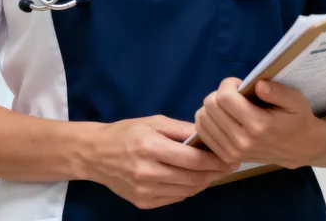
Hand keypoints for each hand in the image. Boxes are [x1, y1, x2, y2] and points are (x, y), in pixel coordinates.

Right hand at [85, 115, 238, 209]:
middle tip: (229, 166)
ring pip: (186, 191)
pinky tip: (194, 180)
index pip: (191, 159)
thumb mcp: (153, 122)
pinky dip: (188, 190)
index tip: (230, 157)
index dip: (214, 160)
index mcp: (150, 147)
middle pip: (192, 178)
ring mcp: (145, 191)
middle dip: (214, 172)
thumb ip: (180, 129)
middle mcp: (147, 172)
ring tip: (215, 172)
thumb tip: (207, 134)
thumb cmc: (127, 132)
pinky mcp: (143, 203)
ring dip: (204, 182)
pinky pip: (174, 198)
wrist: (96, 153)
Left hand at [194, 78, 325, 169]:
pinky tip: (222, 118)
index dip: (228, 84)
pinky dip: (208, 121)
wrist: (300, 148)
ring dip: (212, 106)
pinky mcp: (227, 157)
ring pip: (202, 119)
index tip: (239, 84)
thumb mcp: (295, 100)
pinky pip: (203, 133)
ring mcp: (232, 152)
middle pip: (210, 106)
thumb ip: (277, 91)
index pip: (224, 97)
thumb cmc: (297, 119)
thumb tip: (258, 85)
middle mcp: (242, 141)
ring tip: (229, 107)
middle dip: (219, 93)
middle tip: (234, 95)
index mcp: (258, 125)